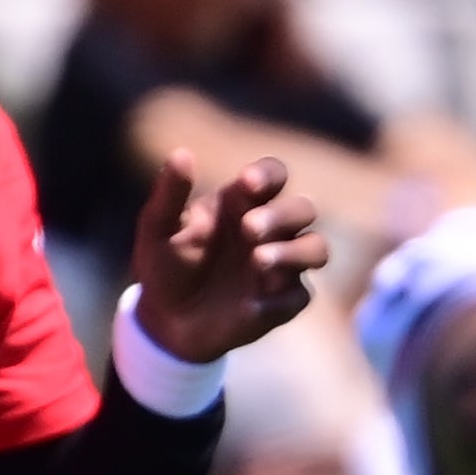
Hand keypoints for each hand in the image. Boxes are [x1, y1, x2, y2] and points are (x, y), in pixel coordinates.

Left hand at [129, 151, 325, 363]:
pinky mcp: (285, 301)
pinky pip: (299, 296)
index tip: (248, 183)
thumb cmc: (164, 267)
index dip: (269, 175)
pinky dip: (278, 300)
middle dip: (282, 215)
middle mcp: (271, 231)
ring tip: (259, 262)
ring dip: (294, 252)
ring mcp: (283, 266)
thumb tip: (181, 152)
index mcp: (243, 204)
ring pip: (317, 248)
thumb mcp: (158, 229)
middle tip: (249, 229)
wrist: (166, 322)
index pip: (274, 175)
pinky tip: (249, 306)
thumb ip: (171, 194)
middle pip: (304, 209)